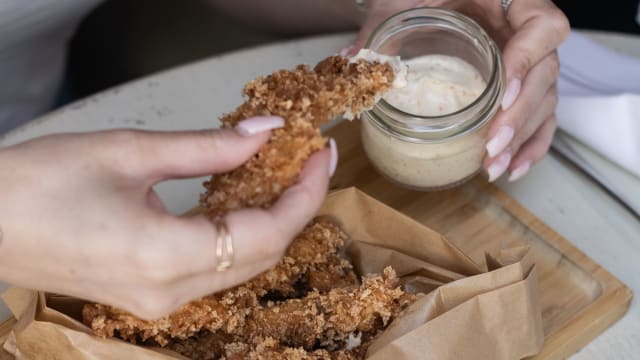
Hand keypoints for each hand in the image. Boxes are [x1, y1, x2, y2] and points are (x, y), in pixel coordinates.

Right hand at [0, 116, 333, 318]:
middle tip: (307, 160)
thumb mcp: (129, 152)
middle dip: (294, 206)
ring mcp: (158, 304)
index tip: (321, 153)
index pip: (266, 233)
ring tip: (283, 175)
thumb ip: (207, 148)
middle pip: (262, 255)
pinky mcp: (148, 298)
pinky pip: (214, 271)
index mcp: (165, 258)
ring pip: (241, 267)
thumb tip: (265, 134)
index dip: (304, 193)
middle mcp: (169, 294)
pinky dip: (239, 237)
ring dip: (270, 222)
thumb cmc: (39, 183)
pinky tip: (242, 202)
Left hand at [348, 0, 568, 181]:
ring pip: (545, 100)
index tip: (501, 90)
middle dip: (519, 116)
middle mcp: (526, 31)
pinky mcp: (522, 84)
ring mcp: (528, 60)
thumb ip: (381, 26)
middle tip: (490, 144)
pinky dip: (530, 143)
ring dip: (522, 138)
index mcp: (511, 1)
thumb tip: (352, 59)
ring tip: (494, 167)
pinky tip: (513, 167)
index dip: (527, 59)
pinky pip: (541, 114)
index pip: (543, 27)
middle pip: (545, 74)